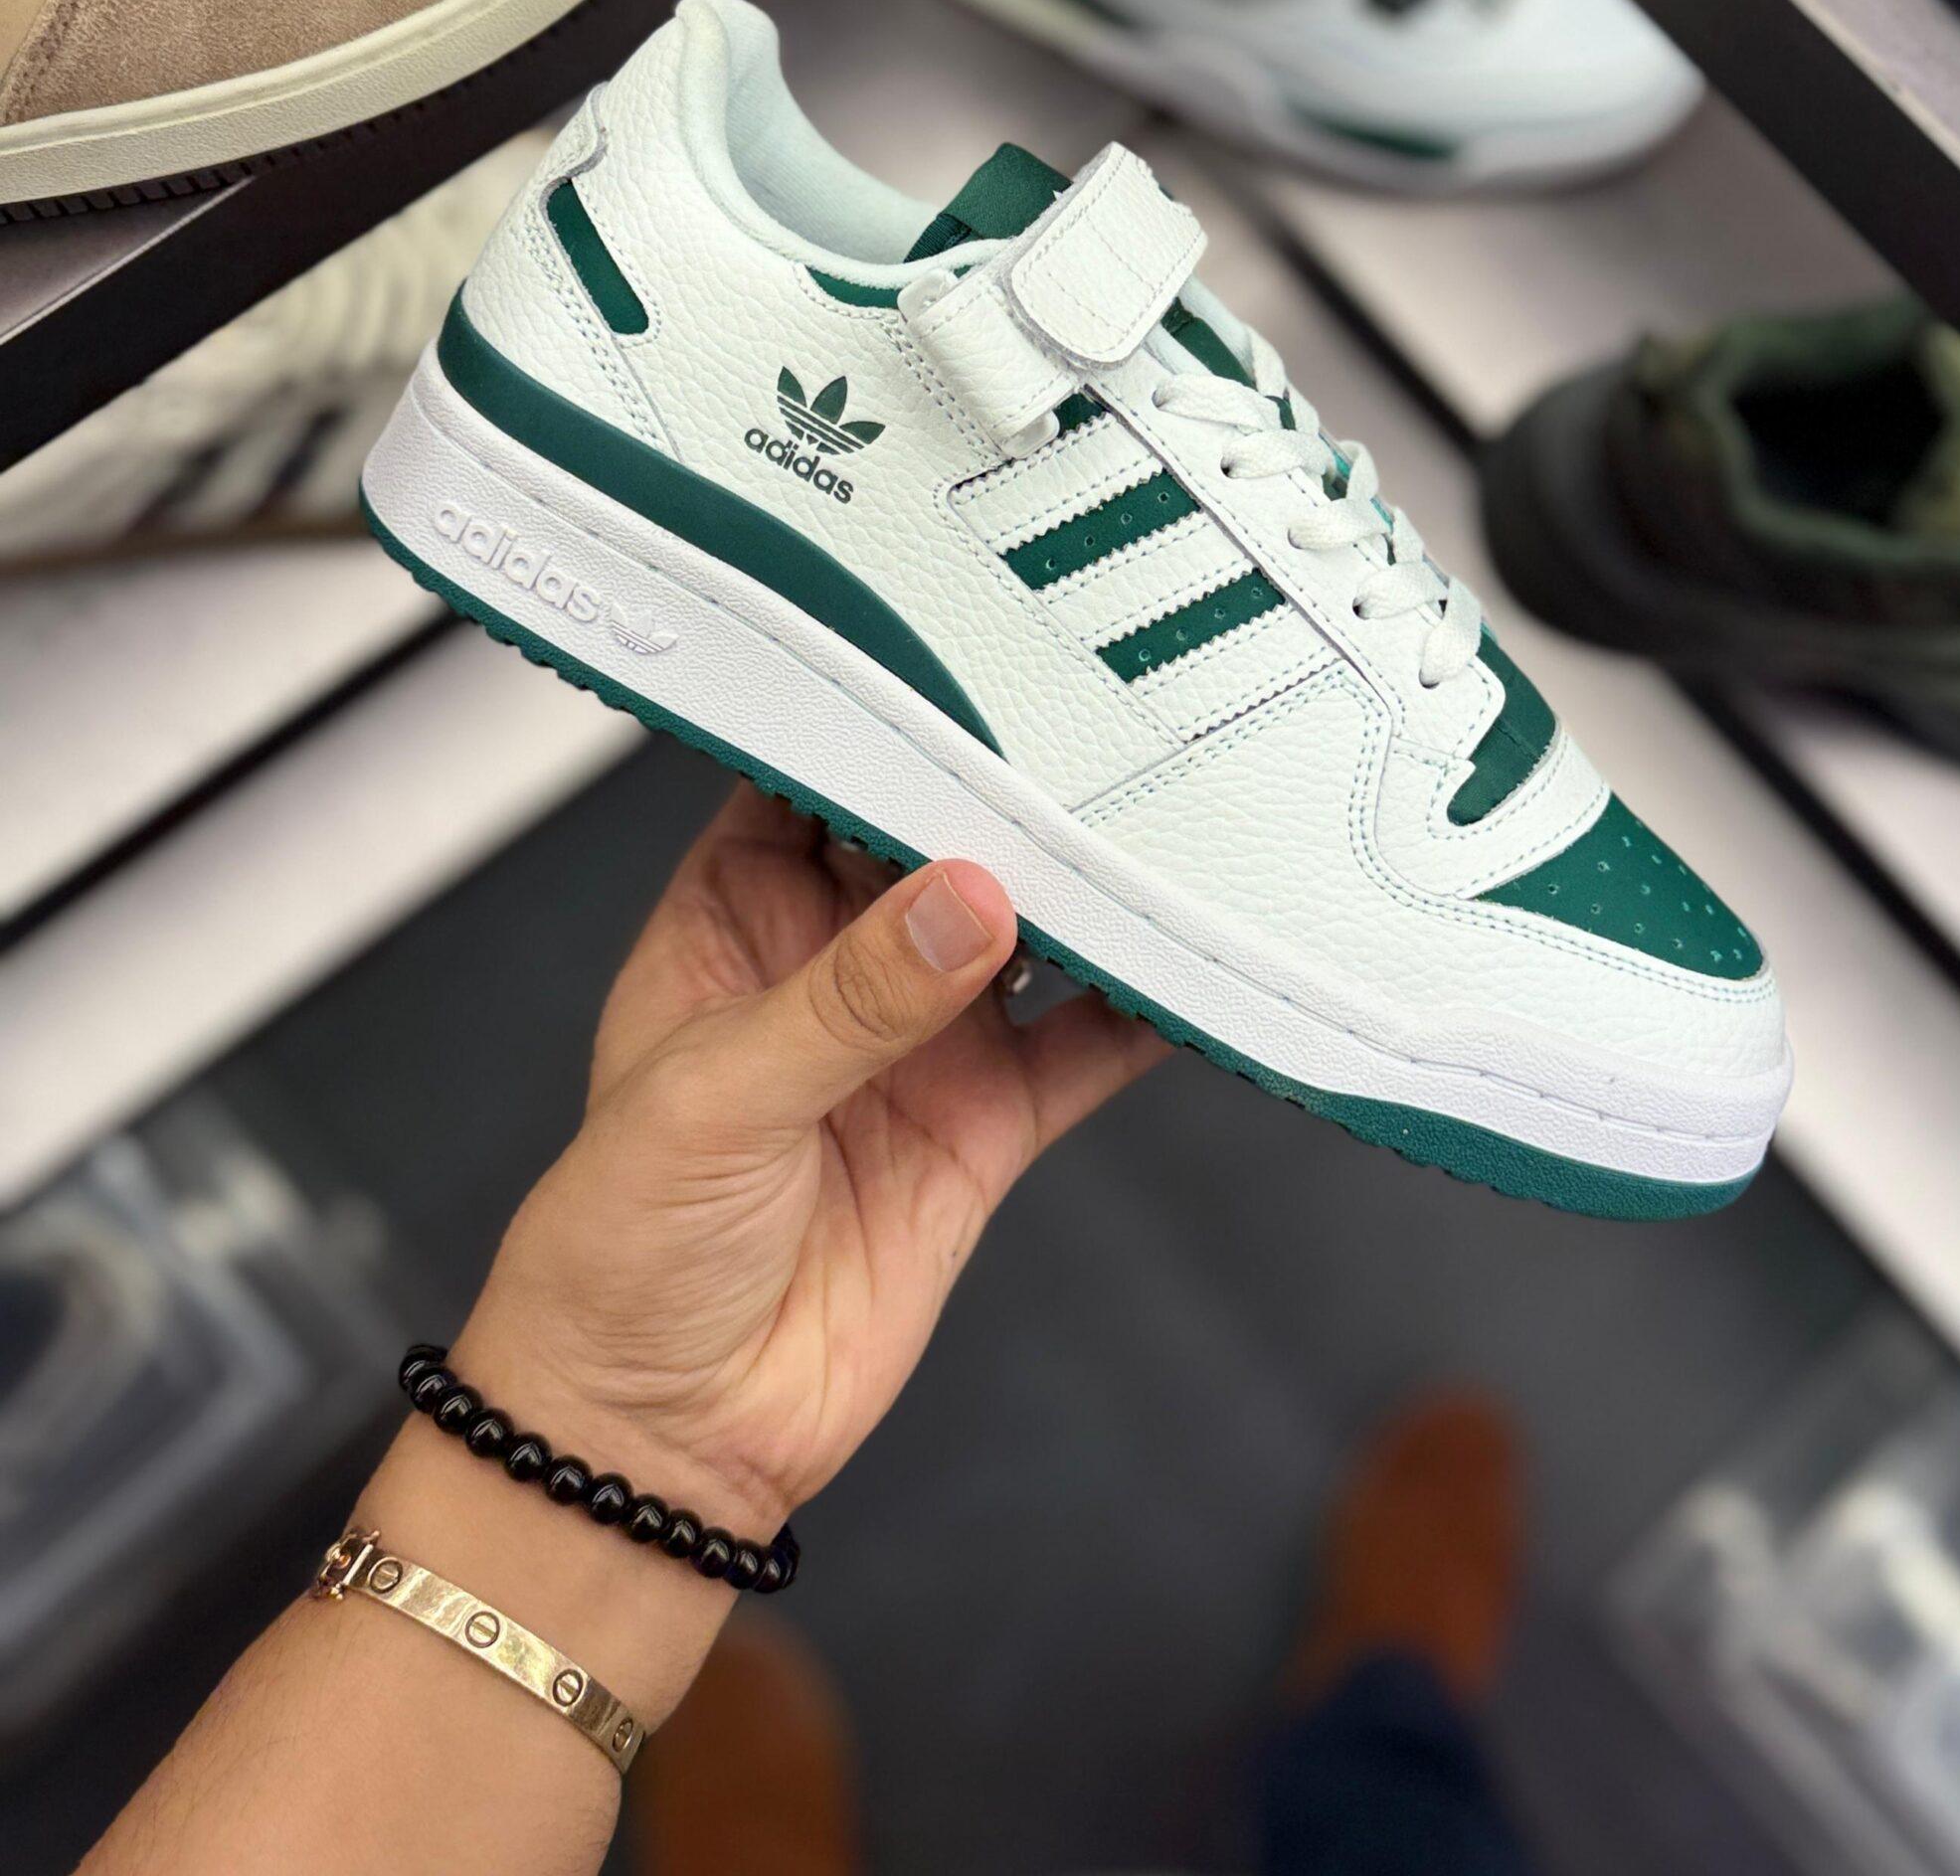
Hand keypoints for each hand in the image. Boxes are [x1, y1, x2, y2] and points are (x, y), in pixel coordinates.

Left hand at [451, 783, 1161, 1534]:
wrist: (665, 1437)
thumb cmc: (619, 1251)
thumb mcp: (713, 1099)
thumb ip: (845, 998)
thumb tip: (962, 900)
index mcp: (734, 917)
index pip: (814, 777)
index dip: (882, 718)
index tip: (968, 664)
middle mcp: (835, 963)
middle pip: (939, 841)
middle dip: (1010, 789)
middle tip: (1099, 731)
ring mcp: (919, 1043)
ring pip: (1026, 932)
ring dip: (1088, 889)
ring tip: (1165, 824)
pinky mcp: (985, 1126)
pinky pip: (1085, 1050)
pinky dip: (1145, 1012)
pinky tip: (1198, 968)